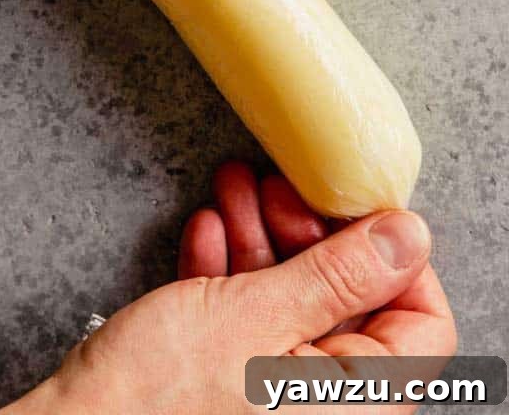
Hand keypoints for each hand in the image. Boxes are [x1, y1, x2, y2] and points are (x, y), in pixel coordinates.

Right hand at [0, 162, 456, 413]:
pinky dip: (230, 274)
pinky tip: (207, 235)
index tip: (357, 210)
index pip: (422, 325)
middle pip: (347, 303)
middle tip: (278, 189)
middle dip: (307, 234)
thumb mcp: (256, 314)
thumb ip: (338, 275)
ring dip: (261, 241)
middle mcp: (323, 401)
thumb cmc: (160, 395)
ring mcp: (274, 392)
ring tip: (232, 192)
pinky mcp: (229, 381)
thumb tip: (406, 237)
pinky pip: (249, 321)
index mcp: (355, 399)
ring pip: (291, 303)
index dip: (396, 259)